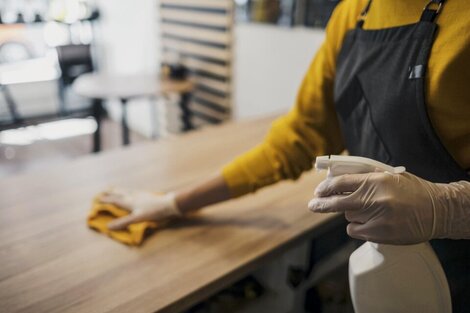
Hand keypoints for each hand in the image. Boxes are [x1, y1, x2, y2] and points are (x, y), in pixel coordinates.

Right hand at [99, 188, 181, 229]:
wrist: (169, 204)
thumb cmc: (154, 211)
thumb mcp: (137, 218)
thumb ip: (123, 222)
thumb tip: (108, 227)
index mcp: (130, 202)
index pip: (115, 201)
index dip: (106, 200)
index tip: (98, 198)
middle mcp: (134, 196)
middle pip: (120, 193)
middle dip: (112, 192)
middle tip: (105, 189)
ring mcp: (141, 195)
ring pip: (127, 191)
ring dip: (120, 190)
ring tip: (116, 188)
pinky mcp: (148, 195)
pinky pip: (135, 192)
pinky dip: (130, 191)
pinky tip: (134, 192)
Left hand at [308, 172, 469, 244]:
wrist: (436, 210)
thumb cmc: (412, 191)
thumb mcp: (388, 176)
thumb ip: (365, 176)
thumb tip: (337, 177)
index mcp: (376, 180)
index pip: (341, 183)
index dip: (326, 187)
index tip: (318, 191)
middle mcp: (374, 199)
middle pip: (337, 202)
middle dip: (321, 204)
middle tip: (312, 205)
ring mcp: (377, 218)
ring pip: (348, 217)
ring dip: (352, 214)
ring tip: (370, 211)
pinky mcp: (379, 234)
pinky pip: (355, 230)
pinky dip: (358, 227)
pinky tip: (372, 222)